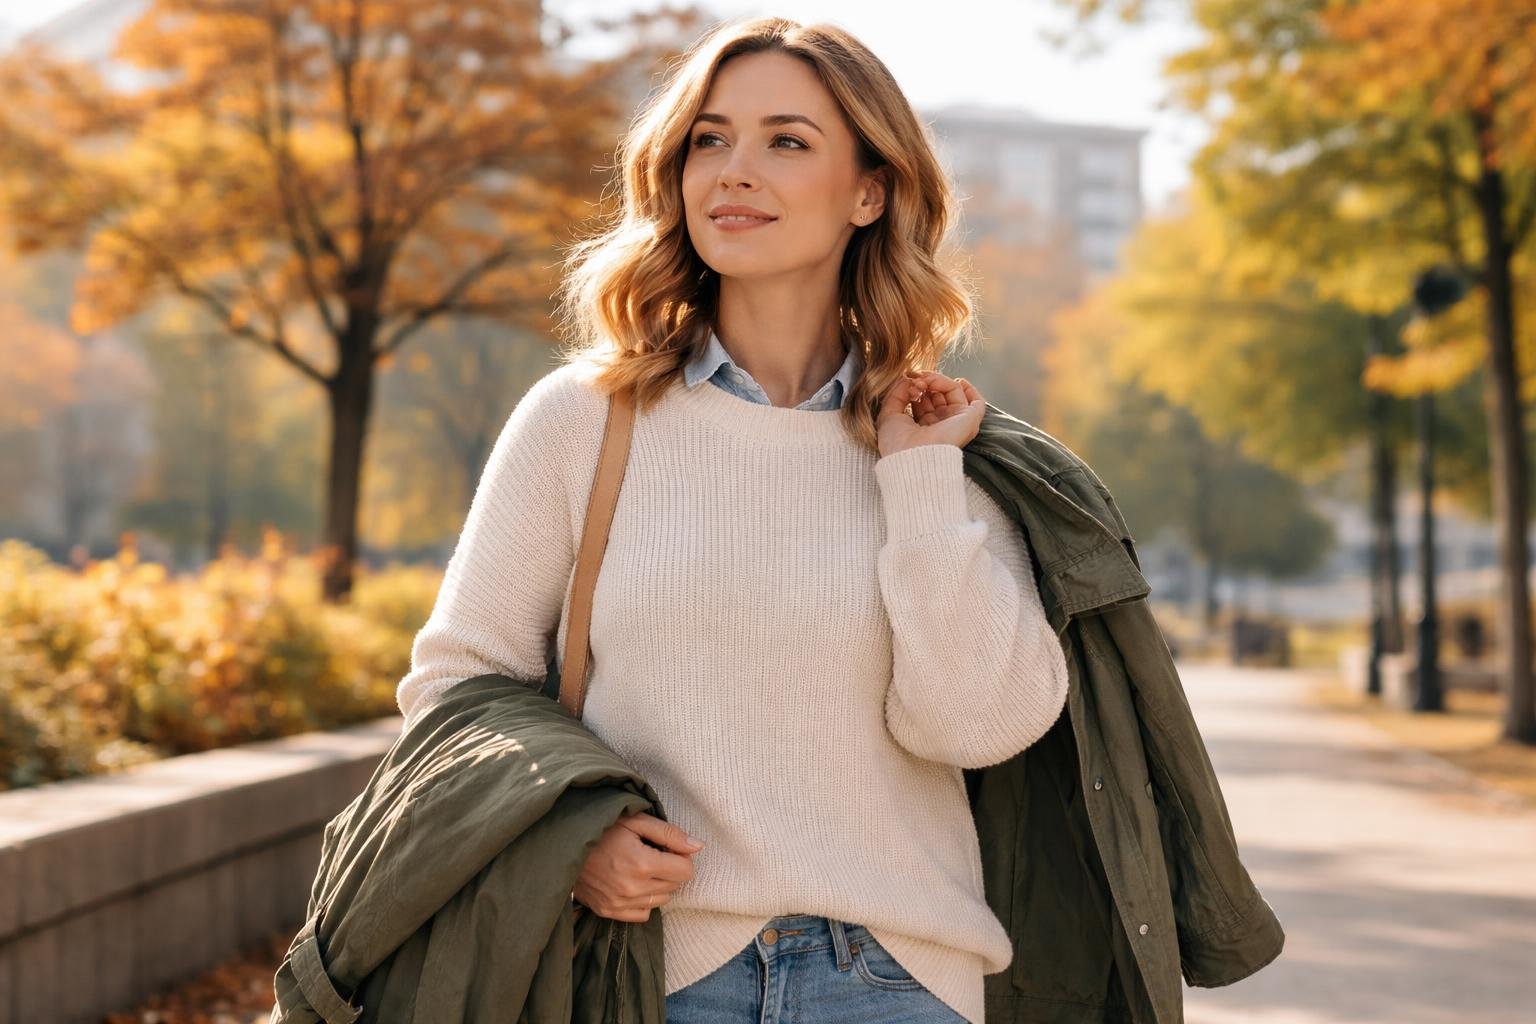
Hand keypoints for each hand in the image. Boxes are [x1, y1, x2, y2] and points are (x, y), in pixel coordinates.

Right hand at [571, 811, 702, 922]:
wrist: (564, 845)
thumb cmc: (602, 828)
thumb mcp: (636, 821)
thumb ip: (669, 834)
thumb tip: (698, 847)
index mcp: (642, 863)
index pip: (685, 871)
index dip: (680, 856)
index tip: (667, 848)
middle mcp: (633, 889)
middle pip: (675, 886)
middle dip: (670, 869)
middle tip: (652, 854)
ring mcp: (619, 904)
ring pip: (661, 901)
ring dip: (658, 885)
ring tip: (640, 868)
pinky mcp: (608, 912)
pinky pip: (642, 914)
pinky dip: (643, 901)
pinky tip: (631, 883)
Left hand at [876, 370, 985, 457]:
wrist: (910, 458)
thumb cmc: (897, 444)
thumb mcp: (889, 414)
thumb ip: (897, 393)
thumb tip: (907, 378)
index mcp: (924, 426)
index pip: (925, 399)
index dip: (916, 386)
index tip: (907, 381)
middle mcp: (941, 424)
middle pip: (939, 393)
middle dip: (927, 381)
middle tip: (916, 380)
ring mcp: (956, 422)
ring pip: (954, 391)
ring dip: (939, 380)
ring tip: (925, 381)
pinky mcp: (969, 420)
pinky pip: (976, 401)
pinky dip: (968, 388)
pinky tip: (956, 381)